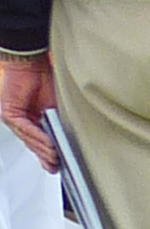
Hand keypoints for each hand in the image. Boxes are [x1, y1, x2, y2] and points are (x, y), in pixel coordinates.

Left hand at [0, 54, 54, 174]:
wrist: (30, 62)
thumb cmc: (42, 79)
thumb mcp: (54, 108)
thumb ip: (56, 124)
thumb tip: (62, 141)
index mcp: (28, 119)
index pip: (36, 141)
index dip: (46, 155)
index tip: (57, 166)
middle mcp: (17, 120)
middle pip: (32, 143)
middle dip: (45, 156)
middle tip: (57, 166)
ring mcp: (11, 117)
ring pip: (28, 139)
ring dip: (43, 149)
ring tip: (56, 158)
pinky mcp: (8, 113)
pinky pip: (25, 129)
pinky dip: (38, 137)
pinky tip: (50, 144)